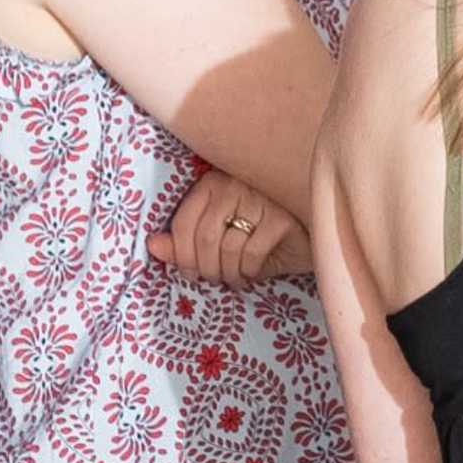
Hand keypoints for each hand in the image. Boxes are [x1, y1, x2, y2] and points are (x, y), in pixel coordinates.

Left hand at [150, 167, 311, 288]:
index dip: (181, 255)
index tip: (189, 273)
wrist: (310, 233)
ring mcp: (260, 198)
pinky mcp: (281, 218)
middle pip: (204, 238)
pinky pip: (251, 254)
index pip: (183, 222)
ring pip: (227, 248)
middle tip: (214, 279)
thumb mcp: (219, 238)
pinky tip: (250, 273)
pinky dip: (247, 272)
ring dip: (226, 273)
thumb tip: (152, 246)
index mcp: (213, 182)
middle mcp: (234, 184)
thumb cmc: (259, 234)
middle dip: (206, 268)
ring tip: (234, 277)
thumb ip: (184, 242)